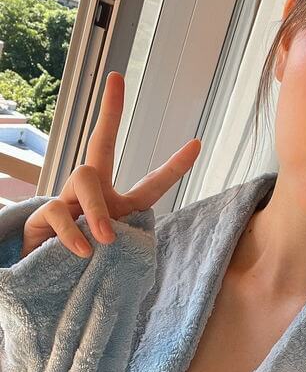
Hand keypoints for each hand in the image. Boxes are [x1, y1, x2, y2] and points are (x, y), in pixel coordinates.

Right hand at [20, 71, 200, 259]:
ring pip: (84, 177)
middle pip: (101, 145)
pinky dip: (74, 232)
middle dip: (110, 111)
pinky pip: (59, 210)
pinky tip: (83, 251)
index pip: (151, 184)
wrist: (49, 292)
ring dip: (96, 209)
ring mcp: (66, 201)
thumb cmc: (89, 273)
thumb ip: (126, 245)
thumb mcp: (118, 260)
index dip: (174, 166)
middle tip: (116, 79)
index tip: (198, 143)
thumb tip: (113, 237)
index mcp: (119, 207)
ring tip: (105, 239)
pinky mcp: (41, 216)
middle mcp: (92, 195)